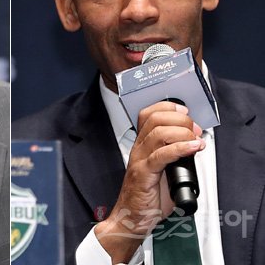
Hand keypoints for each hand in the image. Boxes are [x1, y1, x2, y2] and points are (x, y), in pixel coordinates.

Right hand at [95, 101, 204, 262]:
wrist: (129, 219)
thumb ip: (174, 157)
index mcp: (142, 146)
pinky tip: (193, 148)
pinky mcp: (144, 174)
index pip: (148, 114)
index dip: (167, 107)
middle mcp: (139, 150)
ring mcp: (139, 161)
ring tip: (195, 139)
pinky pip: (161, 155)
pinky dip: (180, 148)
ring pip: (158, 133)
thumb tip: (193, 146)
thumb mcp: (162, 171)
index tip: (184, 111)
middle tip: (194, 128)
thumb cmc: (146, 198)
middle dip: (179, 118)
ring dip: (182, 131)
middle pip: (154, 119)